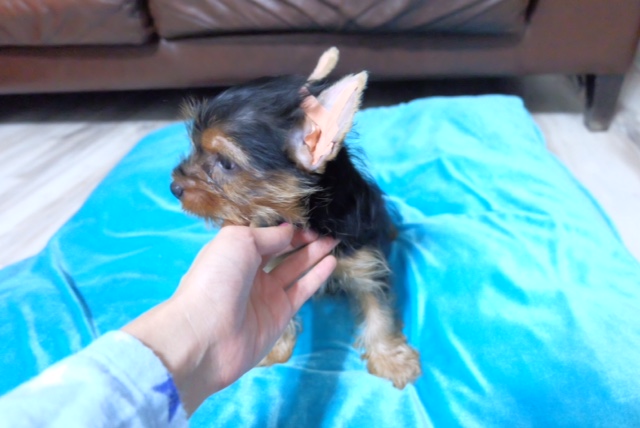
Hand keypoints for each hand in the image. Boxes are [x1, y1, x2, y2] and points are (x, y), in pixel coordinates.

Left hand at [122, 224, 337, 413]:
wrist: (206, 334)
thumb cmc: (216, 279)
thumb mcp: (238, 241)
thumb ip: (268, 234)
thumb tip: (288, 230)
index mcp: (234, 251)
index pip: (265, 234)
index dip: (286, 225)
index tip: (308, 216)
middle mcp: (250, 271)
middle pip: (282, 249)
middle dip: (303, 237)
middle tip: (327, 227)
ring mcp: (266, 293)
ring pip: (295, 267)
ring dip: (314, 253)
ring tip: (336, 238)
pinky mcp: (280, 314)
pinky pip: (302, 289)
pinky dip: (317, 275)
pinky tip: (331, 261)